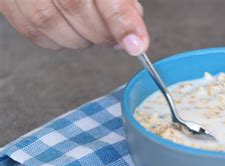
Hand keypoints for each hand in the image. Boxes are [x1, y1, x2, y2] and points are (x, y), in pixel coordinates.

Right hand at [0, 0, 147, 54]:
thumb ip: (123, 4)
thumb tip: (133, 36)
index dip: (122, 22)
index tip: (136, 45)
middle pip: (76, 8)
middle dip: (102, 34)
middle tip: (115, 37)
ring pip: (49, 22)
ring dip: (79, 39)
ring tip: (90, 31)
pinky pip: (29, 28)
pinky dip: (55, 39)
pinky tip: (69, 30)